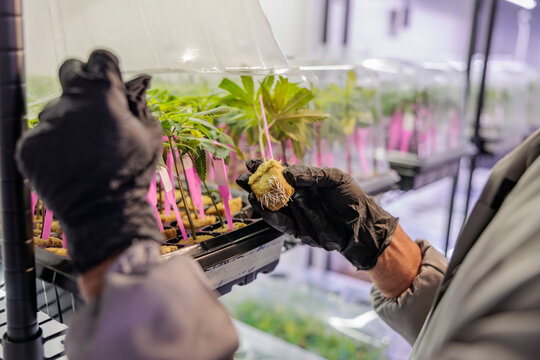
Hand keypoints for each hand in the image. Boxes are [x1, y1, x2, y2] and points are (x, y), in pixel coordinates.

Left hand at [16, 50, 162, 272]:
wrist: (104, 214)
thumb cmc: (133, 173)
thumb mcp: (150, 134)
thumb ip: (137, 104)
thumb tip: (127, 88)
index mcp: (102, 96)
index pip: (100, 59)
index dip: (107, 67)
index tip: (109, 79)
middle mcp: (70, 103)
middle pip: (70, 72)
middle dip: (82, 81)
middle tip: (92, 105)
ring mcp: (46, 124)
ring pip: (56, 108)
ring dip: (69, 120)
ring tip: (84, 149)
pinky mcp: (28, 146)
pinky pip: (41, 134)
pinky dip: (54, 144)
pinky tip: (69, 162)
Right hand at [237, 160, 397, 269]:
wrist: (362, 226)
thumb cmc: (351, 198)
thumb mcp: (334, 178)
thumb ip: (311, 174)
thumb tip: (287, 172)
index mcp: (305, 180)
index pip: (280, 171)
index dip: (264, 167)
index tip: (251, 163)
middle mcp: (297, 196)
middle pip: (271, 188)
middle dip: (255, 183)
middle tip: (242, 179)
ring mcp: (296, 212)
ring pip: (272, 206)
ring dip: (258, 200)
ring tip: (249, 194)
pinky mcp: (298, 229)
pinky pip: (281, 223)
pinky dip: (271, 217)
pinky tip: (262, 210)